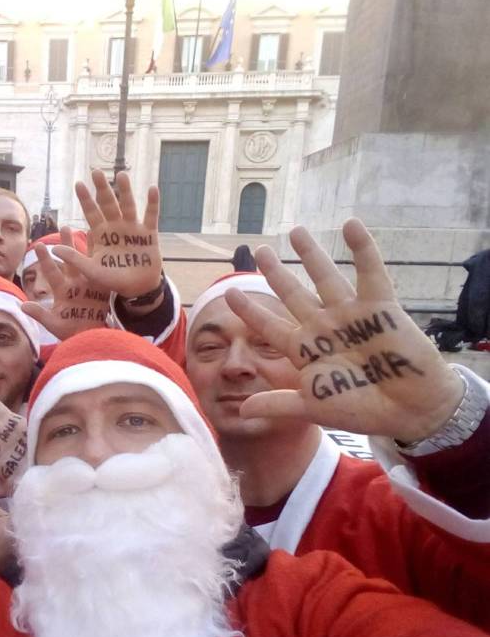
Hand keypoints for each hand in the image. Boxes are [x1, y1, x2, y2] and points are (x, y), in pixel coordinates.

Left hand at [21, 228, 110, 341]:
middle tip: (64, 226)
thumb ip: (40, 314)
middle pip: (70, 260)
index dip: (45, 259)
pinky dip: (104, 258)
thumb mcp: (54, 324)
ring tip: (86, 228)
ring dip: (86, 246)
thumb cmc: (70, 332)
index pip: (51, 272)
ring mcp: (89, 285)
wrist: (89, 339)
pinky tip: (106, 244)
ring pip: (87, 262)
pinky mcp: (102, 289)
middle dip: (67, 244)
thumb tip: (22, 306)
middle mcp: (75, 284)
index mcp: (62, 291)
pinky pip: (103, 271)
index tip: (38, 244)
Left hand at [61, 170, 162, 298]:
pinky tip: (152, 189)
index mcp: (101, 234)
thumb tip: (53, 248)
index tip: (78, 184)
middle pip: (108, 204)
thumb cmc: (113, 280)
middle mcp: (116, 227)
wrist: (137, 289)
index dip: (85, 199)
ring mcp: (133, 229)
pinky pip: (151, 216)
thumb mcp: (91, 271)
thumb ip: (75, 259)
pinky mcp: (149, 234)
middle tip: (96, 172)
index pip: (91, 213)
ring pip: (128, 206)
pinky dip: (152, 203)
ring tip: (121, 175)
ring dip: (125, 191)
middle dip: (102, 189)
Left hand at [226, 219, 464, 441]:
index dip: (250, 311)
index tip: (228, 293)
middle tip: (259, 250)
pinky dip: (363, 249)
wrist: (408, 411)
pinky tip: (351, 224)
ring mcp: (350, 315)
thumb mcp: (313, 406)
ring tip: (296, 230)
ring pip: (326, 277)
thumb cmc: (362, 409)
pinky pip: (370, 273)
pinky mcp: (380, 307)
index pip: (270, 326)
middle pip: (293, 294)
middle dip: (276, 273)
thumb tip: (241, 411)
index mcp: (306, 350)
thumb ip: (278, 405)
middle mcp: (324, 327)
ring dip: (311, 254)